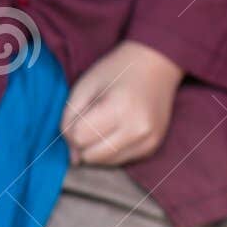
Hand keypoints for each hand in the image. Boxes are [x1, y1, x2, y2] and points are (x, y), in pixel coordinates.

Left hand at [61, 41, 182, 166]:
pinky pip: (118, 161)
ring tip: (107, 123)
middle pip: (90, 156)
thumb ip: (69, 121)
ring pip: (103, 163)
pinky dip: (111, 150)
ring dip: (96, 148)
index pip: (79, 137)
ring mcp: (148, 140)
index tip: (83, 112)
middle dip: (83, 142)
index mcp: (121, 108)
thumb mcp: (84, 87)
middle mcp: (138, 129)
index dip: (72, 128)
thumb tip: (73, 160)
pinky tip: (118, 130)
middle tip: (93, 119)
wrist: (157, 63)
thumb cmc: (116, 71)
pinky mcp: (152, 147)